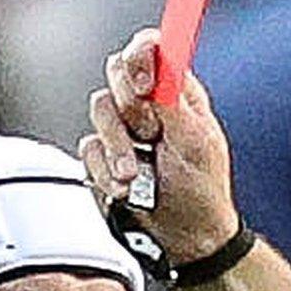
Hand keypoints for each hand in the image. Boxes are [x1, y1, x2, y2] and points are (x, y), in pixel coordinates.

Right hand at [80, 27, 242, 263]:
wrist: (186, 240)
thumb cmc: (201, 191)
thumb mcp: (194, 144)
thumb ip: (172, 100)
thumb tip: (157, 58)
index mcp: (178, 93)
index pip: (152, 49)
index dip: (141, 55)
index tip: (142, 84)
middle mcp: (150, 104)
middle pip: (117, 71)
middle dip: (129, 107)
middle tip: (147, 135)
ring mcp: (124, 129)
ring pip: (99, 109)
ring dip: (118, 147)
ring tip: (136, 178)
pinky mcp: (104, 156)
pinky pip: (89, 149)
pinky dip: (105, 172)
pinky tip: (125, 191)